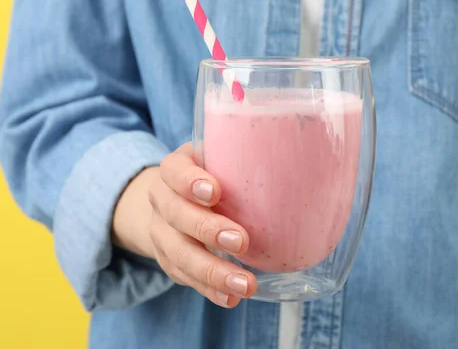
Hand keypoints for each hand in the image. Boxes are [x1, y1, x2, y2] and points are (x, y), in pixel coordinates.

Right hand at [112, 142, 256, 307]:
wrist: (172, 199)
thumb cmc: (211, 174)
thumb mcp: (220, 159)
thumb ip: (243, 160)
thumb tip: (295, 169)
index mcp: (173, 169)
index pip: (174, 170)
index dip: (190, 182)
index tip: (216, 192)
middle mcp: (161, 200)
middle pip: (175, 214)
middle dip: (207, 229)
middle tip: (240, 242)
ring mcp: (161, 232)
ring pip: (179, 253)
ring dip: (212, 271)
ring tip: (245, 284)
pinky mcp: (168, 260)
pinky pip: (185, 277)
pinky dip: (209, 289)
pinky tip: (230, 297)